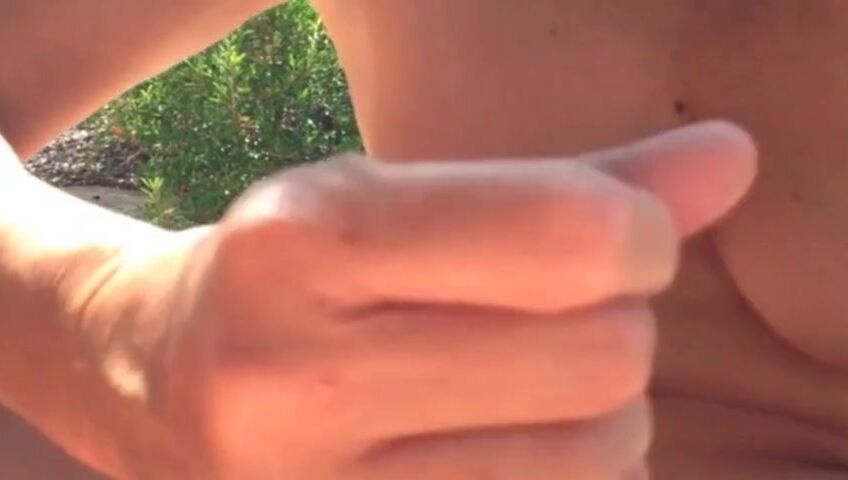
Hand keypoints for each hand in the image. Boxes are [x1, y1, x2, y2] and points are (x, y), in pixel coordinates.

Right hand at [86, 122, 755, 478]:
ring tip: (528, 383)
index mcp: (303, 243)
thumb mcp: (403, 198)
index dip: (640, 233)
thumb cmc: (293, 273)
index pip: (566, 240)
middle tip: (565, 312)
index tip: (623, 236)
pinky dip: (569, 473)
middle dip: (617, 325)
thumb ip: (575, 183)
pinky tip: (508, 444)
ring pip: (596, 458)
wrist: (145, 380)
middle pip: (600, 359)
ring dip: (603, 411)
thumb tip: (733, 158)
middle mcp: (291, 375)